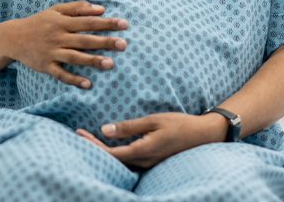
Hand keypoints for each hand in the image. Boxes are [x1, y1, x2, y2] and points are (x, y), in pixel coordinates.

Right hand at [2, 0, 126, 88]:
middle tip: (123, 44)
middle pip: (85, 40)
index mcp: (62, 22)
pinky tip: (88, 84)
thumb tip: (101, 9)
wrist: (13, 37)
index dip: (106, 22)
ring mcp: (52, 52)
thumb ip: (77, 7)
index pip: (88, 21)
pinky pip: (61, 74)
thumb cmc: (38, 22)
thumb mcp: (55, 10)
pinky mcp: (46, 66)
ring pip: (75, 57)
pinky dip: (74, 79)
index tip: (124, 23)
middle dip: (104, 41)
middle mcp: (58, 37)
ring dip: (92, 60)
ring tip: (110, 63)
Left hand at [75, 112, 227, 168]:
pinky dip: (116, 153)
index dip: (93, 145)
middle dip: (94, 148)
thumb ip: (129, 126)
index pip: (112, 153)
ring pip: (121, 162)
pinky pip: (130, 161)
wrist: (204, 135)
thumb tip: (104, 130)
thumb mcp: (153, 120)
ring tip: (89, 139)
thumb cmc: (179, 124)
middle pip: (113, 160)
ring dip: (104, 151)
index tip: (79, 133)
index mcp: (144, 151)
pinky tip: (110, 144)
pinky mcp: (152, 161)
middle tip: (79, 134)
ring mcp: (149, 163)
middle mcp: (145, 161)